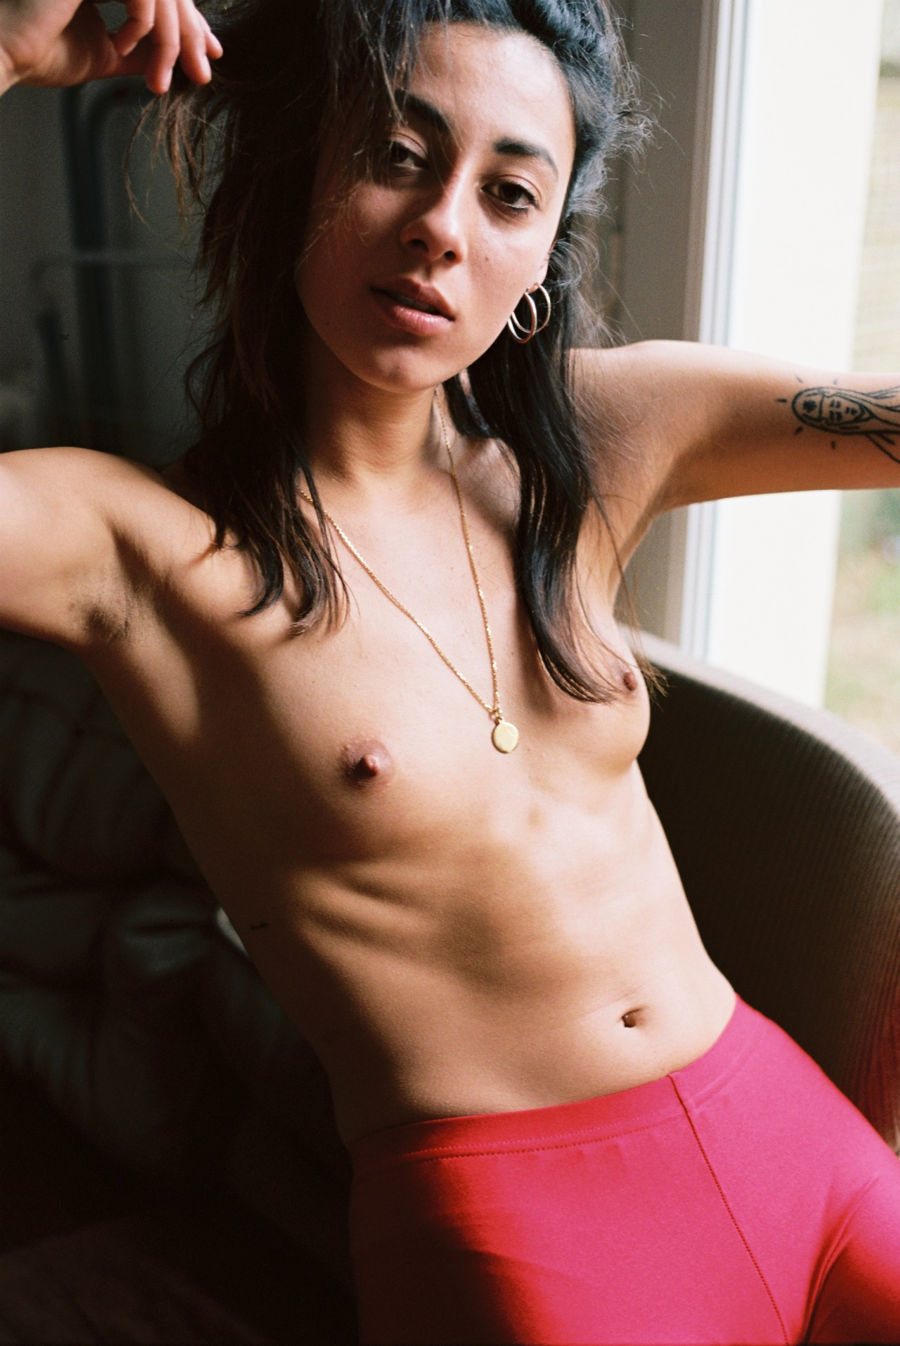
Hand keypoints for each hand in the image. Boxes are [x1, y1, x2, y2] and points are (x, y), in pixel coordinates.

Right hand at [0, 0, 222, 96]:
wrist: (4, 52)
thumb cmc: (39, 53)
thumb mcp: (104, 53)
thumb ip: (138, 51)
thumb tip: (173, 60)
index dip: (191, 24)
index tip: (211, 55)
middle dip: (191, 36)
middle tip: (202, 75)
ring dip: (169, 39)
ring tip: (159, 79)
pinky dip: (142, 22)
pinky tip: (124, 44)